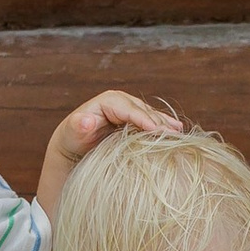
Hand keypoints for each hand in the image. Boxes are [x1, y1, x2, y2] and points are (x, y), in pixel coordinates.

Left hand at [34, 86, 183, 214]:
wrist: (73, 148)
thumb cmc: (71, 142)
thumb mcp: (71, 136)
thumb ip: (78, 127)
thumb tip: (85, 120)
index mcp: (106, 102)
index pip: (127, 108)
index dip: (141, 117)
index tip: (154, 129)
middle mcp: (120, 103)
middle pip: (142, 110)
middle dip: (157, 121)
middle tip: (172, 134)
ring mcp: (128, 112)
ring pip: (150, 115)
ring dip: (164, 123)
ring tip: (178, 132)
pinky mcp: (134, 122)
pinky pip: (151, 122)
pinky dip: (163, 126)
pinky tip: (177, 131)